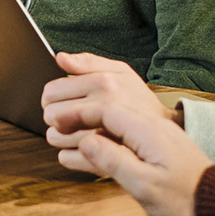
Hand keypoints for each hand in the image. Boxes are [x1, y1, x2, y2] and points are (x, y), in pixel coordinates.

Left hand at [42, 52, 179, 150]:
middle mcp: (103, 105)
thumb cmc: (138, 100)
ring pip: (55, 137)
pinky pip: (65, 158)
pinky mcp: (101, 158)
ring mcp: (101, 133)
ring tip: (75, 130)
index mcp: (105, 82)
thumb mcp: (121, 72)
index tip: (62, 99)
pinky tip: (81, 146)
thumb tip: (60, 57)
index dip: (52, 96)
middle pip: (51, 114)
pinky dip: (68, 154)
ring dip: (60, 136)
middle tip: (68, 115)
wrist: (163, 130)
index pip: (53, 90)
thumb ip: (89, 63)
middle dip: (54, 115)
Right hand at [61, 103, 210, 215]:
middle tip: (56, 119)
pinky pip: (128, 133)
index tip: (56, 118)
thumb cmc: (184, 198)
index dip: (80, 112)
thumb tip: (86, 141)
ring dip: (94, 121)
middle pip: (114, 108)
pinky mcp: (159, 147)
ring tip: (70, 128)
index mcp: (150, 131)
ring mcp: (158, 136)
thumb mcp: (145, 185)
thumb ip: (115, 161)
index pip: (109, 110)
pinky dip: (108, 135)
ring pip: (120, 119)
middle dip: (83, 111)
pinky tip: (96, 144)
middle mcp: (155, 127)